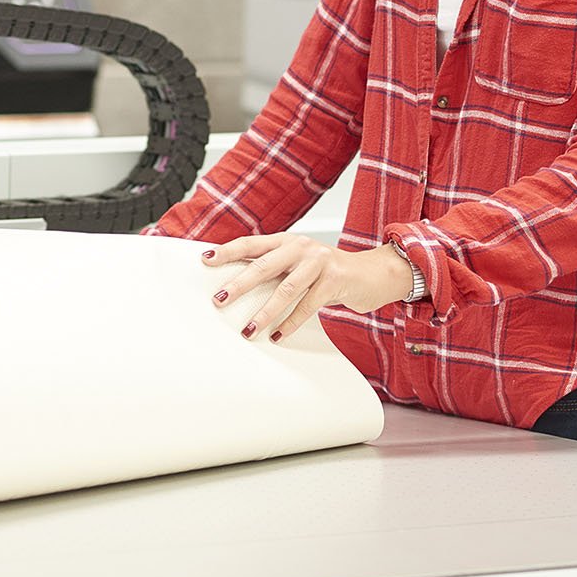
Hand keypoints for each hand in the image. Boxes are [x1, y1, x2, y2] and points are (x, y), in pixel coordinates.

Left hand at [203, 234, 413, 341]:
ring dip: (265, 312)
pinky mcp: (335, 280)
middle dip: (239, 284)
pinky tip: (278, 335)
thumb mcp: (299, 263)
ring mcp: (319, 262)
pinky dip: (291, 322)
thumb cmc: (327, 271)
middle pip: (264, 265)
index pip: (251, 244)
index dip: (228, 251)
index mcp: (287, 240)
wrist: (371, 273)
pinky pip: (308, 305)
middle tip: (219, 299)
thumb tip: (236, 283)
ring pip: (286, 289)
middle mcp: (301, 247)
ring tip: (249, 329)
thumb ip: (275, 268)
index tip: (205, 260)